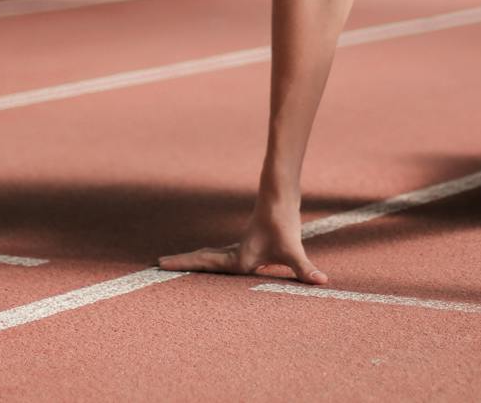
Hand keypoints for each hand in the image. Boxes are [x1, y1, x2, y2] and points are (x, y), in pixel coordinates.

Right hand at [156, 202, 328, 285]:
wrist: (281, 197)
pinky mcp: (246, 244)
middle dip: (182, 264)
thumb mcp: (293, 251)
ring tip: (177, 264)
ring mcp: (238, 248)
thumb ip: (304, 270)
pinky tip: (208, 261)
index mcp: (238, 259)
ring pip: (210, 257)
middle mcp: (235, 254)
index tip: (160, 263)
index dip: (183, 264)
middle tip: (158, 265)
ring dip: (194, 261)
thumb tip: (322, 282)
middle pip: (202, 261)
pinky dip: (207, 258)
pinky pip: (219, 254)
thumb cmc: (284, 224)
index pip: (205, 265)